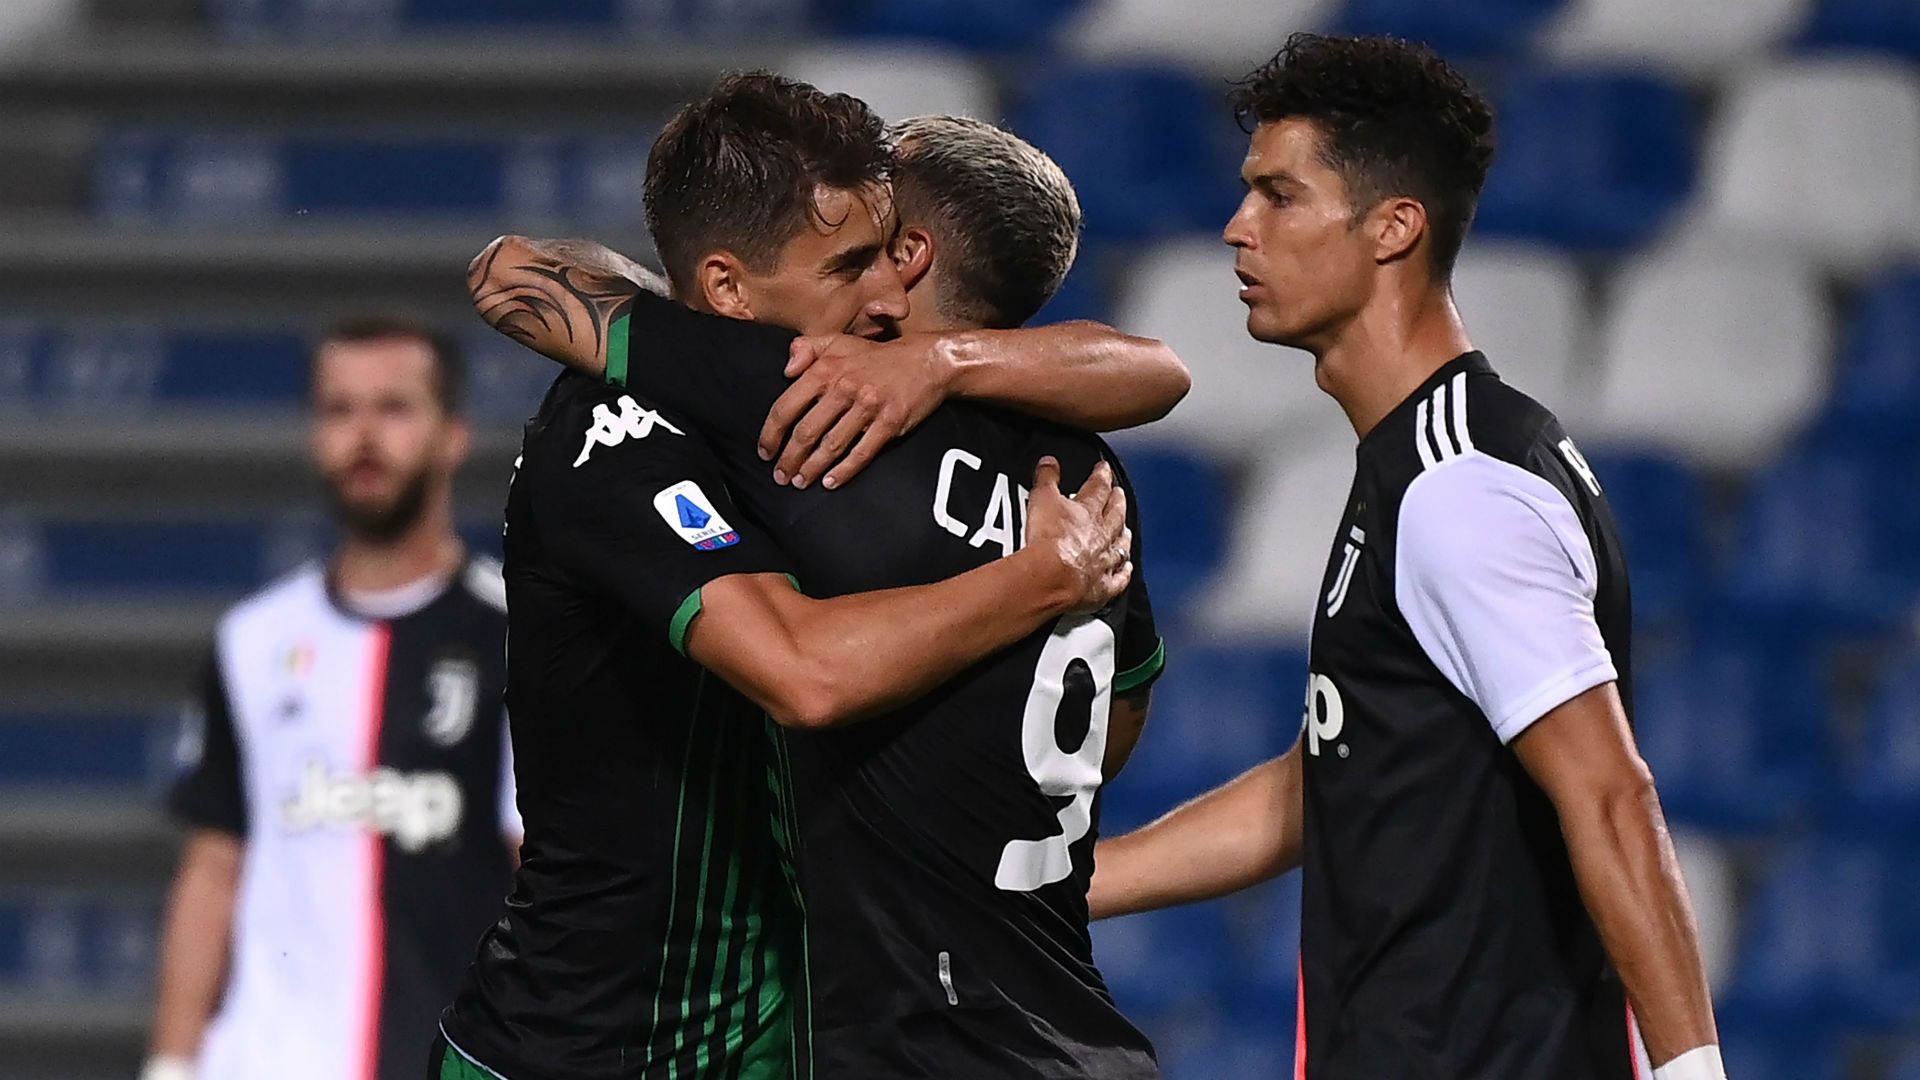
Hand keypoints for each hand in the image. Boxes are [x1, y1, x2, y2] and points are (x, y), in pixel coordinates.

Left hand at [758, 333, 953, 490]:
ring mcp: (868, 406)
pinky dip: (844, 471)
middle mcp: (844, 387)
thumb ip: (807, 348)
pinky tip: (831, 482)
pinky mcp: (889, 423)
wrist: (926, 361)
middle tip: (780, 475)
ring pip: (831, 445)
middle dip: (789, 459)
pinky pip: (862, 452)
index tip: (764, 451)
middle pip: (806, 431)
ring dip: (812, 468)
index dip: (771, 433)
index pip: (786, 406)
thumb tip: (785, 369)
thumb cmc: (879, 357)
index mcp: (826, 370)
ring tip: (800, 481)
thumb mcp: (838, 341)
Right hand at [1024, 457, 1132, 613]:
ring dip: (1124, 536)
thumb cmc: (1047, 540)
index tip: (1104, 469)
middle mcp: (1102, 534)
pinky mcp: (1102, 586)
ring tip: (1126, 530)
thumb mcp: (1041, 498)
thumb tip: (1049, 463)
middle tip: (1120, 494)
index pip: (1099, 487)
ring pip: (1120, 545)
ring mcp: (1105, 560)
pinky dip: (1124, 573)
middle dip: (1118, 502)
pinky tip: (1126, 570)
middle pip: (1115, 514)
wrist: (1052, 576)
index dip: (1102, 476)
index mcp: (1088, 510)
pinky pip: (1119, 579)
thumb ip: (1047, 479)